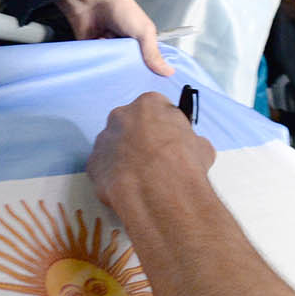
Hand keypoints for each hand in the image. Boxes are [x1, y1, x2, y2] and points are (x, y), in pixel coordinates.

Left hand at [55, 0, 174, 75]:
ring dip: (114, 72)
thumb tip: (169, 72)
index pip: (148, 64)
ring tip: (116, 77)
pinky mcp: (93, 53)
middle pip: (131, 69)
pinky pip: (98, 66)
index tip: (152, 87)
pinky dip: (99, 69)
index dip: (150, 74)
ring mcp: (109, 50)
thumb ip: (153, 53)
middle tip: (132, 83)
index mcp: (140, 42)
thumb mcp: (143, 31)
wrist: (90, 1)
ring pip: (114, 69)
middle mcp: (125, 47)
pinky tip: (101, 72)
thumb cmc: (119, 9)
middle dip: (131, 75)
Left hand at [88, 92, 213, 209]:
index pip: (156, 109)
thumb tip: (193, 149)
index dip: (164, 127)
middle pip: (130, 124)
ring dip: (125, 158)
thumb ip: (190, 142)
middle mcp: (122, 115)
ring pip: (114, 146)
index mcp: (149, 104)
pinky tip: (129, 188)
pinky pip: (104, 168)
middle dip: (140, 140)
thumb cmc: (184, 164)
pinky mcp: (93, 163)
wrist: (160, 191)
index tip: (169, 141)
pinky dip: (113, 177)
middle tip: (154, 160)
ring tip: (142, 178)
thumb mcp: (201, 147)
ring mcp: (104, 139)